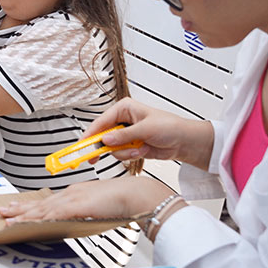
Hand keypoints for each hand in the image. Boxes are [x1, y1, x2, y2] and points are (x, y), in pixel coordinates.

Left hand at [0, 175, 172, 225]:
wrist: (136, 194)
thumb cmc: (124, 200)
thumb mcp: (100, 207)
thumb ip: (88, 213)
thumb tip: (78, 221)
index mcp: (77, 194)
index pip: (50, 201)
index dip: (33, 206)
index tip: (19, 208)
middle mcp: (71, 194)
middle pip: (41, 203)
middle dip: (21, 208)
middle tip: (3, 211)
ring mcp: (74, 198)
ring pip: (43, 208)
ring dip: (24, 215)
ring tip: (7, 219)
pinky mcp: (78, 205)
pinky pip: (54, 214)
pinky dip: (39, 218)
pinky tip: (28, 222)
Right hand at [81, 97, 213, 169]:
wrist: (184, 142)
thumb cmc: (170, 127)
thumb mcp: (145, 129)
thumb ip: (124, 136)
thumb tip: (105, 140)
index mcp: (123, 109)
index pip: (101, 122)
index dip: (90, 135)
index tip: (82, 146)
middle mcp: (122, 121)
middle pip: (103, 136)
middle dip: (107, 146)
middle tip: (94, 158)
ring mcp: (126, 135)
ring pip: (112, 148)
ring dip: (124, 152)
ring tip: (138, 149)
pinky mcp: (131, 146)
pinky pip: (122, 154)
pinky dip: (130, 156)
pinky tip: (142, 151)